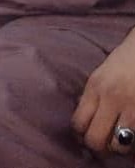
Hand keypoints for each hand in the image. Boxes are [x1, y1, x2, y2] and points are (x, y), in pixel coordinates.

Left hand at [71, 28, 134, 157]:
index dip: (80, 135)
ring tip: (120, 141)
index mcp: (95, 88)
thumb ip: (93, 96)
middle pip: (95, 139)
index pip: (78, 122)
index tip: (84, 137)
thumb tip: (83, 118)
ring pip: (119, 145)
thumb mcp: (101, 74)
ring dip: (119, 147)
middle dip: (97, 147)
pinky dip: (134, 143)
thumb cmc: (125, 60)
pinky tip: (133, 138)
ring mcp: (132, 109)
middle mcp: (111, 99)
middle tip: (102, 145)